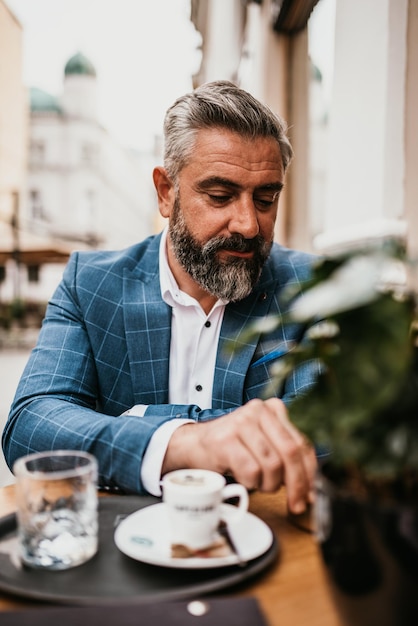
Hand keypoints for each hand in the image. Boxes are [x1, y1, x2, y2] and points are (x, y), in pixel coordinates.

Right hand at [162, 398, 316, 513]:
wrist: (194, 445)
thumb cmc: (233, 448)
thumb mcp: (264, 444)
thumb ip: (287, 457)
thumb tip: (310, 490)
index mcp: (275, 409)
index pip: (302, 443)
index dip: (310, 474)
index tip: (310, 495)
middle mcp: (260, 410)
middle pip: (291, 453)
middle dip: (297, 484)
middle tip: (295, 504)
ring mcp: (242, 422)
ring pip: (272, 465)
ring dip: (268, 484)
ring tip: (258, 483)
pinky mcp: (226, 439)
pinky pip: (251, 471)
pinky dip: (250, 482)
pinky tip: (243, 478)